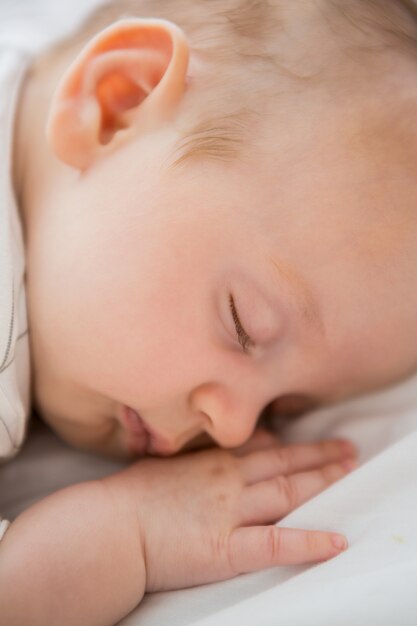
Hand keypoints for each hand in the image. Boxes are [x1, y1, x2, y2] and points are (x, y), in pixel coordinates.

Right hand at [104, 430, 356, 592]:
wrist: (111, 527)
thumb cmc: (130, 496)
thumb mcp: (165, 462)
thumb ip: (193, 456)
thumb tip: (207, 450)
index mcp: (212, 460)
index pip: (262, 446)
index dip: (291, 443)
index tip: (310, 441)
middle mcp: (229, 479)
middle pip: (285, 463)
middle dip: (320, 456)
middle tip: (348, 450)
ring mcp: (231, 511)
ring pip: (288, 491)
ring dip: (322, 482)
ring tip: (349, 474)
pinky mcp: (227, 548)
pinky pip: (276, 544)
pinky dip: (308, 542)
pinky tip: (335, 541)